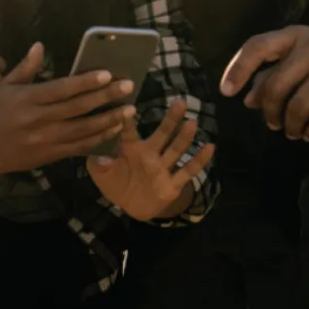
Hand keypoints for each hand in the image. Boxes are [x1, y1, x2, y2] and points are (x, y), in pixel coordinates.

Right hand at [0, 43, 134, 175]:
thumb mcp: (6, 86)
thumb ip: (26, 67)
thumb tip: (40, 46)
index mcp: (28, 99)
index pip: (62, 89)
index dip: (86, 82)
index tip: (107, 74)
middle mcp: (38, 120)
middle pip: (78, 108)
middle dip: (106, 96)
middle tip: (129, 86)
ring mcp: (46, 140)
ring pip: (84, 129)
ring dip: (109, 119)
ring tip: (129, 109)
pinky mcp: (52, 155)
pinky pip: (80, 147)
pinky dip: (100, 138)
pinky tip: (115, 128)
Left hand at [87, 98, 215, 220]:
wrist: (131, 207)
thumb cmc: (116, 184)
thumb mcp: (101, 175)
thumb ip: (98, 165)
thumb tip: (100, 157)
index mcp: (130, 149)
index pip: (129, 132)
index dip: (127, 120)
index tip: (128, 105)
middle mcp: (149, 154)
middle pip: (162, 134)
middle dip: (171, 119)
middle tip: (179, 101)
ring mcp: (162, 168)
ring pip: (176, 150)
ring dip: (184, 137)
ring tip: (192, 122)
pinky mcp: (172, 184)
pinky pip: (187, 171)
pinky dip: (198, 161)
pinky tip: (210, 147)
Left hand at [221, 25, 308, 141]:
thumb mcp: (298, 62)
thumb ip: (271, 77)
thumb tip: (248, 100)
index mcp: (295, 35)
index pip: (258, 46)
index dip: (238, 68)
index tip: (227, 92)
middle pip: (277, 86)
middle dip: (270, 112)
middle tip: (274, 125)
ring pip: (300, 105)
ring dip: (292, 125)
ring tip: (293, 132)